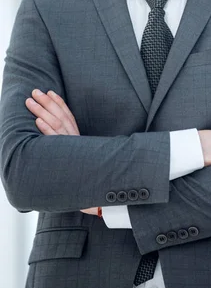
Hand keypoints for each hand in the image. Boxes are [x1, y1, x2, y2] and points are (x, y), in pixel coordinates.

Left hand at [25, 89, 96, 215]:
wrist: (102, 196)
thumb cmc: (91, 180)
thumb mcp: (83, 160)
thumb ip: (75, 152)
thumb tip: (66, 144)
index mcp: (80, 140)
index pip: (69, 117)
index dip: (59, 104)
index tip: (51, 92)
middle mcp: (76, 141)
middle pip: (60, 117)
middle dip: (47, 103)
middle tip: (35, 91)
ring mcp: (72, 148)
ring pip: (56, 125)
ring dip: (42, 111)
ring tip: (31, 101)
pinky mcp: (68, 156)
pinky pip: (55, 141)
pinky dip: (47, 129)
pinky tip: (38, 121)